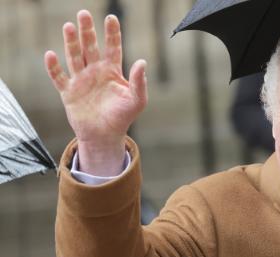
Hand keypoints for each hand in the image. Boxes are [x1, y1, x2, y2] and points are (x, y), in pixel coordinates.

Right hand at [44, 10, 146, 175]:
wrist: (105, 135)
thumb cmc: (123, 117)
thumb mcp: (137, 100)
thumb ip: (140, 81)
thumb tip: (142, 61)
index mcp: (112, 71)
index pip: (113, 48)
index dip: (112, 33)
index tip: (112, 17)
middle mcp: (95, 71)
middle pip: (90, 47)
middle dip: (87, 31)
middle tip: (84, 14)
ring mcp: (80, 80)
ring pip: (74, 57)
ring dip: (71, 43)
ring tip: (69, 26)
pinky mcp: (68, 92)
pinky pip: (59, 77)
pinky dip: (54, 67)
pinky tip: (51, 54)